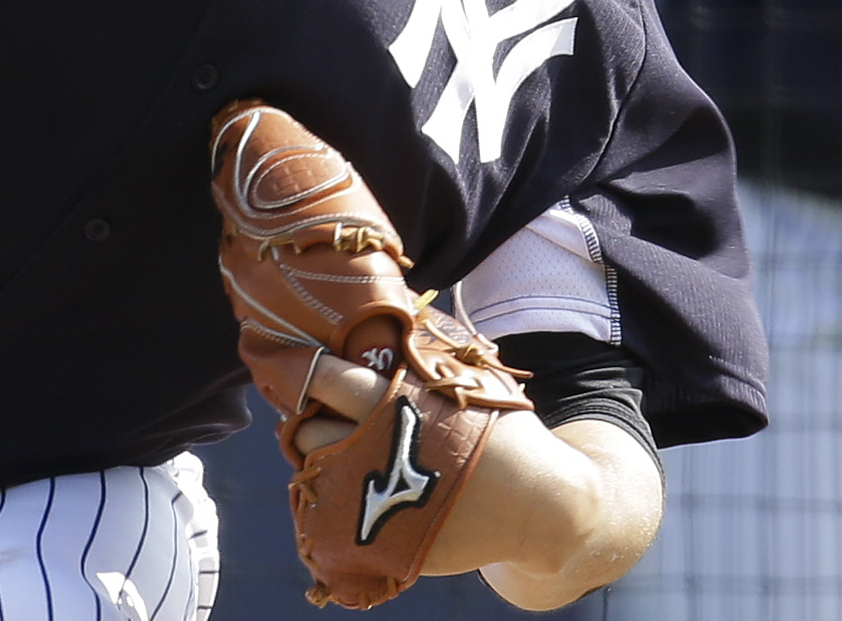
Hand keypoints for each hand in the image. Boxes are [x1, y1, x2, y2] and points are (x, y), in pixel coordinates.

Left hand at [288, 351, 660, 605]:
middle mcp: (386, 454)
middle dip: (306, 420)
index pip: (331, 381)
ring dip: (317, 459)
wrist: (541, 506)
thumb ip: (426, 351)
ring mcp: (385, 504)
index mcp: (404, 407)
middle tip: (311, 413)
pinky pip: (335, 520)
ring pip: (318, 476)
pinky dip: (333, 501)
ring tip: (331, 447)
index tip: (300, 365)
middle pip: (312, 432)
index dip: (309, 372)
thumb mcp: (470, 380)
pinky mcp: (389, 542)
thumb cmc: (504, 432)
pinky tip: (347, 486)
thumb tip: (394, 300)